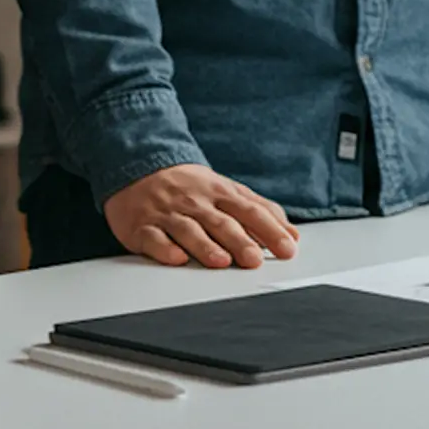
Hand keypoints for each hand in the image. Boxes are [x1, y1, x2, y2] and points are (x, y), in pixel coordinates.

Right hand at [104, 164, 300, 268]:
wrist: (137, 167)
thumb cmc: (188, 186)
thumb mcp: (226, 189)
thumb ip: (259, 210)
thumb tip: (291, 233)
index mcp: (220, 193)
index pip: (250, 211)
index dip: (270, 230)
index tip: (287, 248)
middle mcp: (196, 202)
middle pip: (221, 222)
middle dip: (239, 241)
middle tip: (254, 259)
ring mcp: (168, 214)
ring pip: (189, 230)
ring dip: (205, 246)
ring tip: (221, 261)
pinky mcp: (143, 226)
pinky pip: (154, 238)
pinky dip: (165, 249)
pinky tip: (177, 258)